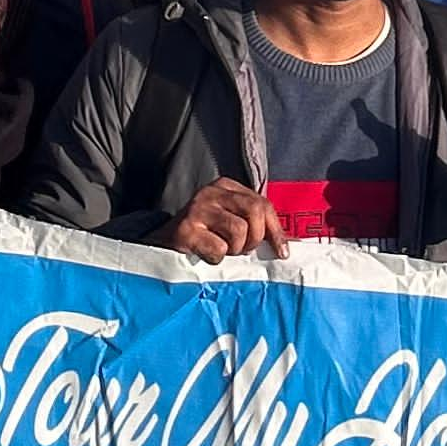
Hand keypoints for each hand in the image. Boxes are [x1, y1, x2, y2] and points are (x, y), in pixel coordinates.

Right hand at [168, 179, 285, 263]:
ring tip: (222, 250)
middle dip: (255, 239)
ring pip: (239, 231)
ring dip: (234, 249)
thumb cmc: (203, 237)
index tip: (281, 252)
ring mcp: (197, 208)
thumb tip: (285, 247)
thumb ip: (254, 225)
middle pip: (255, 212)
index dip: (276, 231)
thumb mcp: (229, 222)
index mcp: (225, 187)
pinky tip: (205, 255)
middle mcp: (211, 192)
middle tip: (241, 250)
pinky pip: (219, 249)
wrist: (161, 245)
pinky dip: (217, 259)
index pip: (262, 203)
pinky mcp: (185, 229)